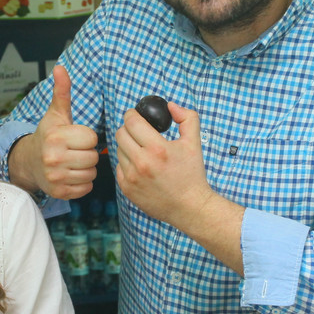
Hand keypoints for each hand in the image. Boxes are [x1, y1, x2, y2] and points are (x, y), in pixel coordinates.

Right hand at [9, 65, 99, 199]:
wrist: (29, 161)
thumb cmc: (48, 135)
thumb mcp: (56, 113)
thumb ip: (62, 92)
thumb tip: (61, 68)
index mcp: (56, 137)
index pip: (91, 138)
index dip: (87, 137)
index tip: (76, 137)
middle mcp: (54, 158)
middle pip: (93, 157)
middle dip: (87, 153)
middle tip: (75, 151)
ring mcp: (55, 177)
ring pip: (91, 173)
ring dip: (86, 168)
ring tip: (73, 162)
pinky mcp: (59, 193)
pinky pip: (86, 188)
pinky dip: (83, 183)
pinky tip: (71, 174)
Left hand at [115, 99, 213, 223]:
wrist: (190, 207)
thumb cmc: (192, 174)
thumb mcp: (194, 142)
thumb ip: (187, 118)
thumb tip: (170, 106)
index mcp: (158, 149)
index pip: (131, 122)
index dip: (131, 114)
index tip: (135, 114)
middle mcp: (142, 163)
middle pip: (120, 134)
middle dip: (128, 128)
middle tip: (137, 130)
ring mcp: (132, 177)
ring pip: (118, 150)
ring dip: (127, 146)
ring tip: (141, 149)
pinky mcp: (127, 189)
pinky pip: (118, 167)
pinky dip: (126, 162)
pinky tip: (140, 165)